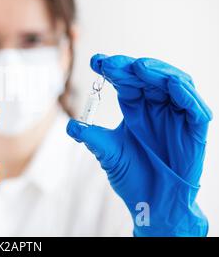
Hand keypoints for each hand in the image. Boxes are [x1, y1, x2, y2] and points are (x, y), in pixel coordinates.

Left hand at [67, 54, 211, 235]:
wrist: (152, 203)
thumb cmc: (132, 176)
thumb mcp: (108, 153)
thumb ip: (92, 138)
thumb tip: (71, 126)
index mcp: (135, 107)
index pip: (125, 80)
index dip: (113, 68)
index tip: (95, 61)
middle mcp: (155, 107)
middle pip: (148, 76)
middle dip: (130, 66)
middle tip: (111, 63)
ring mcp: (175, 116)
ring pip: (174, 83)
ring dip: (158, 72)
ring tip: (138, 67)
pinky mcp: (194, 129)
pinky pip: (194, 107)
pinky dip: (184, 93)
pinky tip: (170, 83)